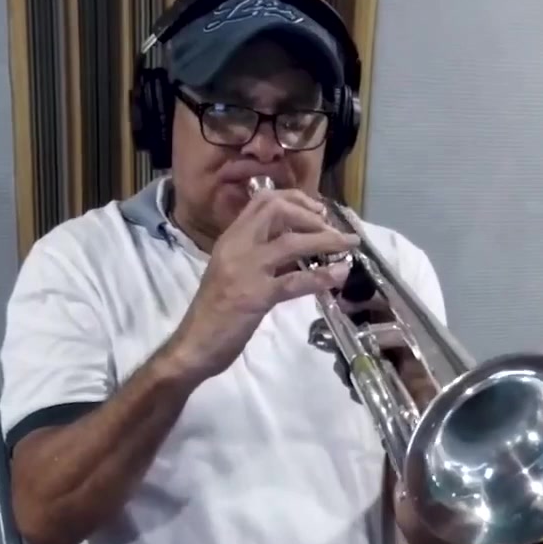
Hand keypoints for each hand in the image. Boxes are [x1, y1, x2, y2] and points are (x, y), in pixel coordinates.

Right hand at [162, 186, 357, 380]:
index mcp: (230, 238)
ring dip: (326, 240)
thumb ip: (257, 254)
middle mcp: (237, 246)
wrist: (194, 344)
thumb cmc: (214, 311)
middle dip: (311, 214)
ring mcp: (246, 270)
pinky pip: (296, 281)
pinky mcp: (257, 296)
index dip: (295, 199)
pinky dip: (322, 276)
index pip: (262, 200)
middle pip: (277, 209)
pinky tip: (339, 275)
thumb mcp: (232, 271)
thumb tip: (297, 247)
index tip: (316, 211)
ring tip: (347, 245)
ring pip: (292, 242)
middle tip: (331, 228)